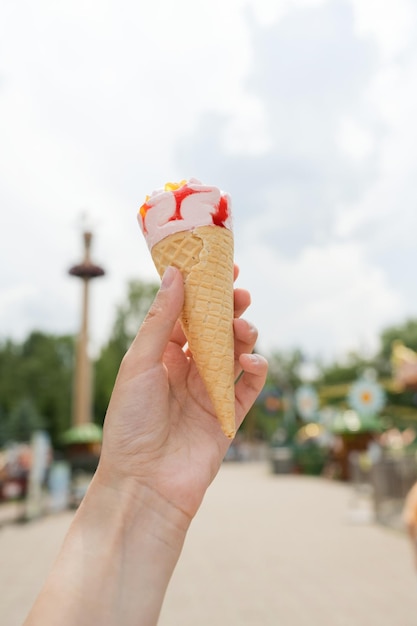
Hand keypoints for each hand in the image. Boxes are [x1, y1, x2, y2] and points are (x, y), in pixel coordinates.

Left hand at [96, 265, 267, 519]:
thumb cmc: (131, 422)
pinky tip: (250, 361)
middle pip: (216, 329)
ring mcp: (210, 390)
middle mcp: (188, 368)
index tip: (222, 267)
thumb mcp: (140, 363)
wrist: (144, 482)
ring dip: (244, 334)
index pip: (187, 313)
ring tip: (243, 328)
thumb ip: (161, 320)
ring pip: (236, 351)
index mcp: (162, 354)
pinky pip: (250, 385)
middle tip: (239, 293)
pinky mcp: (230, 414)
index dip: (204, 289)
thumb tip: (175, 274)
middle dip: (229, 308)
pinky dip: (256, 369)